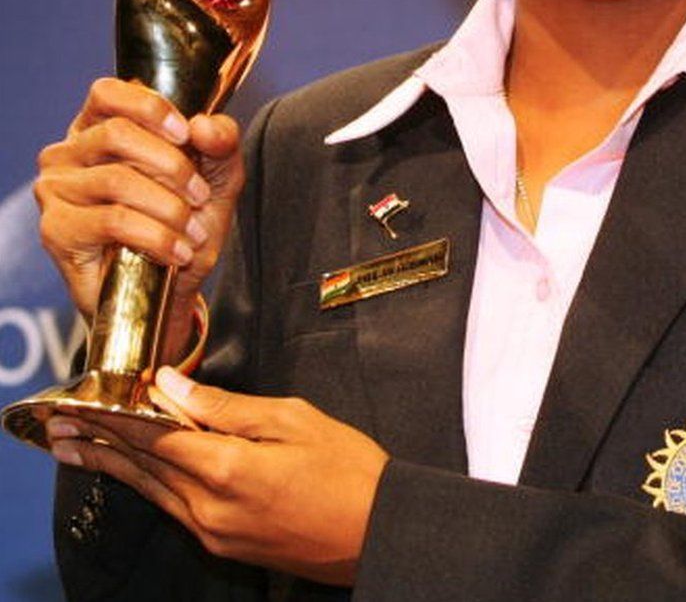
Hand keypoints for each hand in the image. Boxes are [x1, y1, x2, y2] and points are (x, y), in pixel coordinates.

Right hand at [35, 78, 242, 355]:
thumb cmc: (186, 219)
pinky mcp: (57, 231)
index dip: (150, 107)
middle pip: (116, 134)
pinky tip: (178, 251)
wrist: (170, 285)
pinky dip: (156, 236)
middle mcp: (68, 153)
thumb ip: (221, 141)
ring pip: (117, 180)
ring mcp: (56, 191)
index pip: (108, 93)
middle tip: (200, 195)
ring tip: (194, 231)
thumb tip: (203, 125)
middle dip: (171, 165)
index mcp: (100, 127)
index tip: (186, 134)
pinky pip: (112, 222)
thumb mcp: (218, 174)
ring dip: (169, 207)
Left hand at [47, 370, 389, 585]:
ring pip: (153, 492)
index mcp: (227, 468)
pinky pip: (174, 508)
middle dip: (100, 444)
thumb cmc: (345, 467)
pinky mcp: (224, 544)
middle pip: (143, 468)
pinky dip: (149, 485)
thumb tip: (171, 388)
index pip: (153, 436)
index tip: (85, 400)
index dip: (117, 416)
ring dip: (116, 467)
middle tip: (61, 428)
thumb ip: (225, 406)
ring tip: (80, 449)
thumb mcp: (291, 418)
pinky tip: (136, 473)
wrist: (377, 529)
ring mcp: (214, 531)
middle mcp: (209, 506)